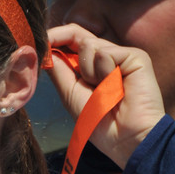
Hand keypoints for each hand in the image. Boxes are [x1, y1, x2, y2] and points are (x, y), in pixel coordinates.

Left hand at [47, 24, 165, 168]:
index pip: (71, 42)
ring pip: (88, 44)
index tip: (39, 43)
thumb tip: (45, 48)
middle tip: (51, 51)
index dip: (54, 39)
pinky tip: (115, 86)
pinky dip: (102, 71)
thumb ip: (59, 69)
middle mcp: (106, 57)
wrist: (126, 139)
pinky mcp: (135, 56)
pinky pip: (104, 52)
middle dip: (60, 40)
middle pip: (77, 34)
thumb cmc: (100, 123)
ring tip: (102, 90)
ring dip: (87, 70)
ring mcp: (121, 56)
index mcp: (91, 67)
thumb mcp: (70, 93)